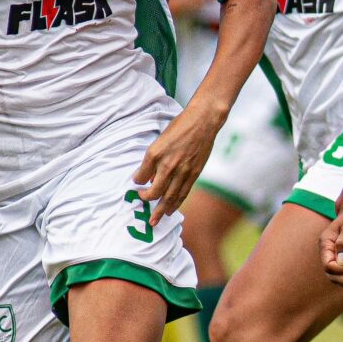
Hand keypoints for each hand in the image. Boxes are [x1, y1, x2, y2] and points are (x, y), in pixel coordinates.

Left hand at [133, 104, 221, 224]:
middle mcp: (169, 166)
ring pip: (171, 197)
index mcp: (157, 156)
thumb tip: (147, 178)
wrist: (203, 122)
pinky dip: (177, 203)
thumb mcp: (159, 141)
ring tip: (157, 219)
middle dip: (150, 205)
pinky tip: (172, 209)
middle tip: (145, 212)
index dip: (140, 187)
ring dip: (163, 210)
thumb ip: (151, 161)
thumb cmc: (180, 127)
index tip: (138, 189)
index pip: (144, 179)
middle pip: (157, 193)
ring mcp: (183, 171)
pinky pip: (184, 192)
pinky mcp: (195, 173)